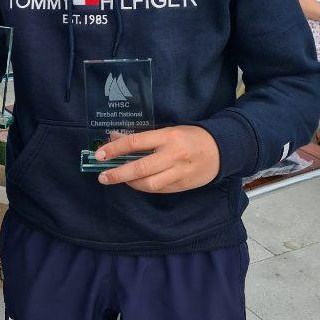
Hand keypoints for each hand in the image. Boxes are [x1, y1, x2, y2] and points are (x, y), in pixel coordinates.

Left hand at [95, 126, 219, 192]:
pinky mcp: (183, 186)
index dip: (115, 149)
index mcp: (167, 136)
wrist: (220, 149)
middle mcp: (173, 155)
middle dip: (118, 174)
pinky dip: (145, 187)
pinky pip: (159, 189)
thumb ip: (142, 137)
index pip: (135, 143)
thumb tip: (114, 138)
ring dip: (131, 183)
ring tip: (119, 179)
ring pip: (149, 184)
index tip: (100, 154)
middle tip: (103, 177)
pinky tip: (137, 183)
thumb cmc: (188, 136)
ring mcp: (179, 172)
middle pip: (140, 168)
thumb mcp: (166, 130)